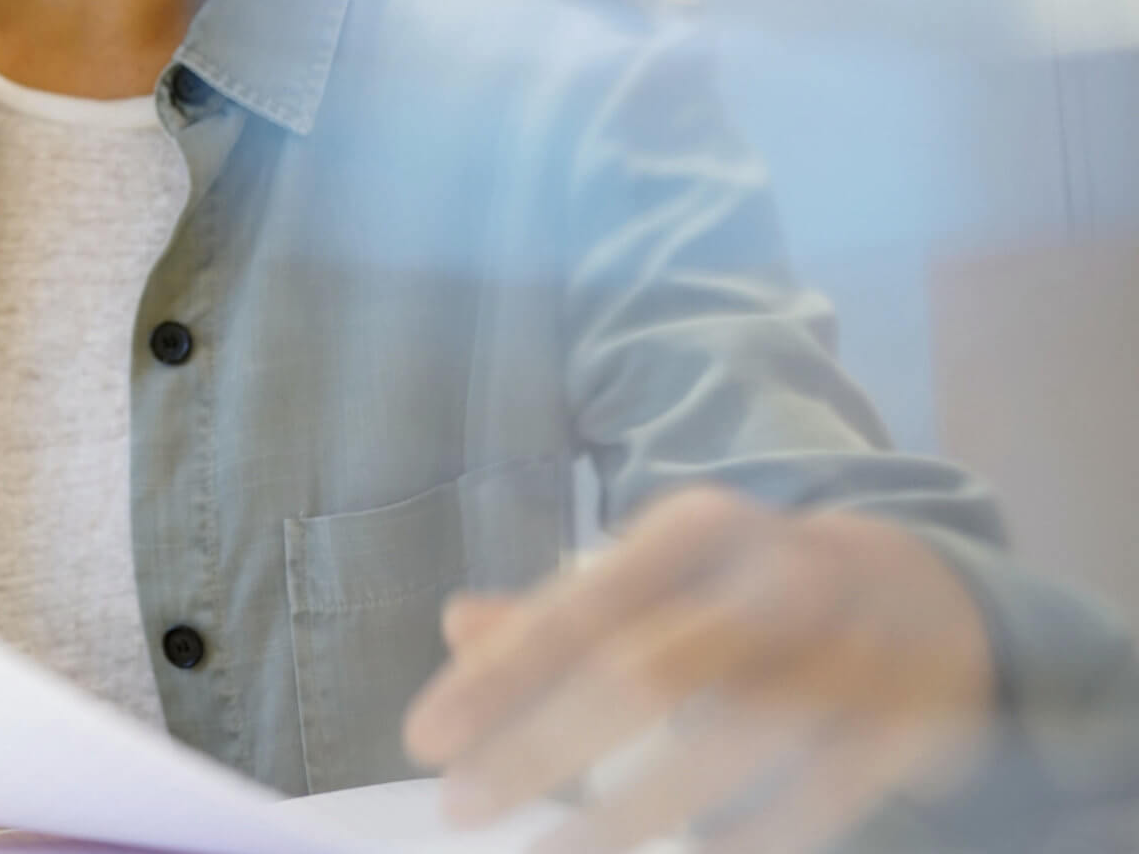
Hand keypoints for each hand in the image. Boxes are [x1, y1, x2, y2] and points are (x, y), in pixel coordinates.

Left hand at [401, 485, 995, 853]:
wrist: (928, 592)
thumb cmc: (741, 591)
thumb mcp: (656, 575)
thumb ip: (557, 610)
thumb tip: (457, 626)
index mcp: (699, 530)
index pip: (583, 607)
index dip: (499, 677)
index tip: (422, 741)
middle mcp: (780, 579)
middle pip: (646, 677)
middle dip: (542, 752)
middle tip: (456, 810)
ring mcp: (853, 655)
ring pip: (725, 749)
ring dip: (623, 817)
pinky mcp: (908, 728)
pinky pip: (806, 808)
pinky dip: (736, 843)